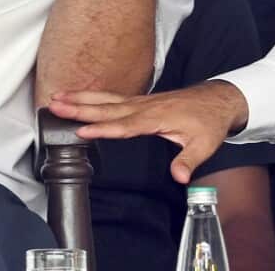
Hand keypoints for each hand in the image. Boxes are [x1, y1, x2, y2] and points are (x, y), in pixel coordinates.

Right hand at [48, 80, 248, 183]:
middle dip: (80, 107)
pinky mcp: (141, 101)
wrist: (218, 100)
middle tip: (56, 105)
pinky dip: (94, 97)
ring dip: (81, 98)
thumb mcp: (205, 144)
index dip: (103, 128)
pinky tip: (79, 97)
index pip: (125, 125)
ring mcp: (141, 102)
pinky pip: (113, 98)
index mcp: (156, 117)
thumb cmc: (210, 121)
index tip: (82, 131)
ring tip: (57, 97)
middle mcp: (145, 107)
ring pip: (106, 100)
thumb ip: (188, 160)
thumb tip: (179, 177)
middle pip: (107, 108)